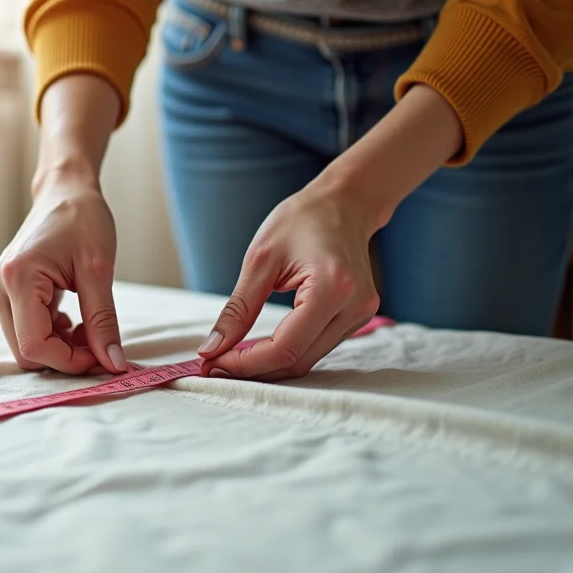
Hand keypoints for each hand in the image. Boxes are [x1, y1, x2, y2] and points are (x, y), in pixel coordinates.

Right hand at [0, 175, 126, 374]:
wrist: (65, 192)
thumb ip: (103, 321)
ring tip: (88, 326)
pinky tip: (72, 318)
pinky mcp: (3, 292)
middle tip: (99, 342)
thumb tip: (113, 363)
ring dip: (59, 347)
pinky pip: (25, 330)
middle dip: (65, 357)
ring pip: (25, 345)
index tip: (102, 355)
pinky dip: (52, 335)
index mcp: (17, 278)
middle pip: (25, 352)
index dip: (70, 361)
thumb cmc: (83, 220)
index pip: (34, 346)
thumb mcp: (99, 271)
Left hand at [196, 83, 464, 379]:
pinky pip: (317, 348)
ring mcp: (361, 315)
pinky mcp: (358, 317)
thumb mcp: (260, 260)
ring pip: (308, 361)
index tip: (213, 362)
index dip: (246, 363)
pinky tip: (260, 346)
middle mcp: (354, 307)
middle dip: (254, 369)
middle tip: (216, 363)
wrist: (344, 203)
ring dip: (269, 365)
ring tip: (232, 356)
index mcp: (331, 288)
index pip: (285, 348)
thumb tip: (211, 350)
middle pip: (298, 362)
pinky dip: (287, 352)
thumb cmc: (301, 220)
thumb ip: (237, 310)